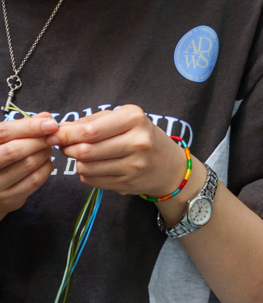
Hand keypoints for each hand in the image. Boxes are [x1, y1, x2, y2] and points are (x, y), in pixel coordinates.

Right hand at [0, 113, 57, 217]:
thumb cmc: (0, 158)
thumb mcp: (4, 141)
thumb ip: (22, 128)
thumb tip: (46, 117)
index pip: (4, 133)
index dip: (29, 126)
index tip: (51, 123)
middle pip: (15, 150)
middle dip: (39, 141)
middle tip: (52, 136)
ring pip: (28, 164)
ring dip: (45, 152)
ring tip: (47, 147)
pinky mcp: (8, 200)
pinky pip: (35, 180)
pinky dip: (46, 167)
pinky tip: (45, 161)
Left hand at [50, 105, 189, 198]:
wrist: (169, 165)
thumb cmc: (141, 136)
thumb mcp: (123, 119)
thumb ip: (91, 122)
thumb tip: (59, 130)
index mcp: (135, 119)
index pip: (90, 131)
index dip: (66, 134)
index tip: (53, 135)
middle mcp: (138, 141)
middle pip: (85, 150)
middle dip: (68, 149)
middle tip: (65, 146)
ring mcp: (134, 165)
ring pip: (86, 167)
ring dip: (78, 162)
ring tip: (84, 155)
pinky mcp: (127, 183)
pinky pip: (92, 180)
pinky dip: (87, 174)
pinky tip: (97, 166)